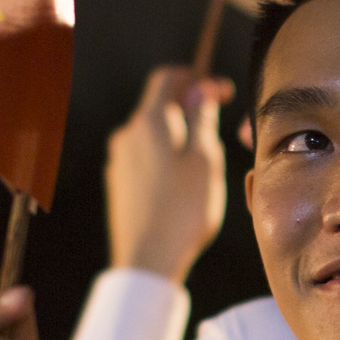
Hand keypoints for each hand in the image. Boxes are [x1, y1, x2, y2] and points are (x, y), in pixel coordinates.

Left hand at [105, 65, 231, 283]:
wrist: (147, 261)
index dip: (196, 77)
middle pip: (160, 107)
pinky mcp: (118, 185)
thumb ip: (202, 120)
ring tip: (204, 168)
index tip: (221, 93)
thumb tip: (200, 92)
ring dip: (180, 139)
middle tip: (219, 133)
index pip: (167, 78)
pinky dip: (166, 160)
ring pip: (154, 136)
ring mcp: (119, 161)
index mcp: (148, 122)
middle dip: (190, 111)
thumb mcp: (204, 160)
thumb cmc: (182, 210)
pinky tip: (183, 187)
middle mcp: (126, 136)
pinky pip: (146, 160)